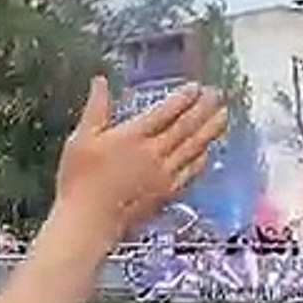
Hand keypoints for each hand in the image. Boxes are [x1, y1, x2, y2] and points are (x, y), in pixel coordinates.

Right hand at [53, 76, 228, 244]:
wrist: (89, 221)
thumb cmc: (80, 181)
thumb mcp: (81, 138)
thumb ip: (96, 108)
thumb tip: (100, 81)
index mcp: (132, 137)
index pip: (165, 112)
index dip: (183, 98)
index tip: (196, 88)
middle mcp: (153, 154)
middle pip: (186, 127)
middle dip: (204, 109)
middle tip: (218, 95)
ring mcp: (164, 174)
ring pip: (193, 147)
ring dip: (210, 130)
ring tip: (223, 116)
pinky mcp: (168, 192)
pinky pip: (191, 171)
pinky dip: (202, 158)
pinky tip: (208, 150)